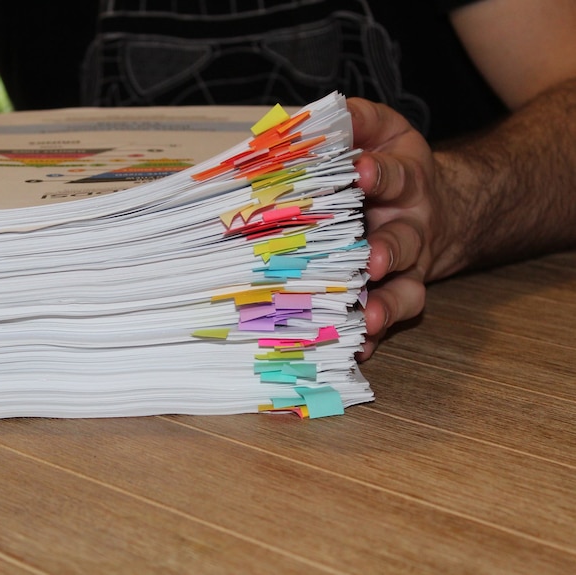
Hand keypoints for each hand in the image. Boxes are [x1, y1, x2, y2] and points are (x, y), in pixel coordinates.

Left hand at [347, 98, 448, 359]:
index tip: (361, 173)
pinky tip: (357, 347)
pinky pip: (390, 317)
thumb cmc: (393, 168)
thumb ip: (358, 121)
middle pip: (402, 241)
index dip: (379, 175)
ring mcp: (407, 267)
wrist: (435, 207)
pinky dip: (375, 335)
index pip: (394, 176)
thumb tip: (317, 114)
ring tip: (370, 317)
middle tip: (372, 260)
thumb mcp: (384, 132)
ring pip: (404, 288)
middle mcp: (410, 227)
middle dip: (387, 251)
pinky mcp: (398, 294)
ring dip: (386, 304)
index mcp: (404, 182)